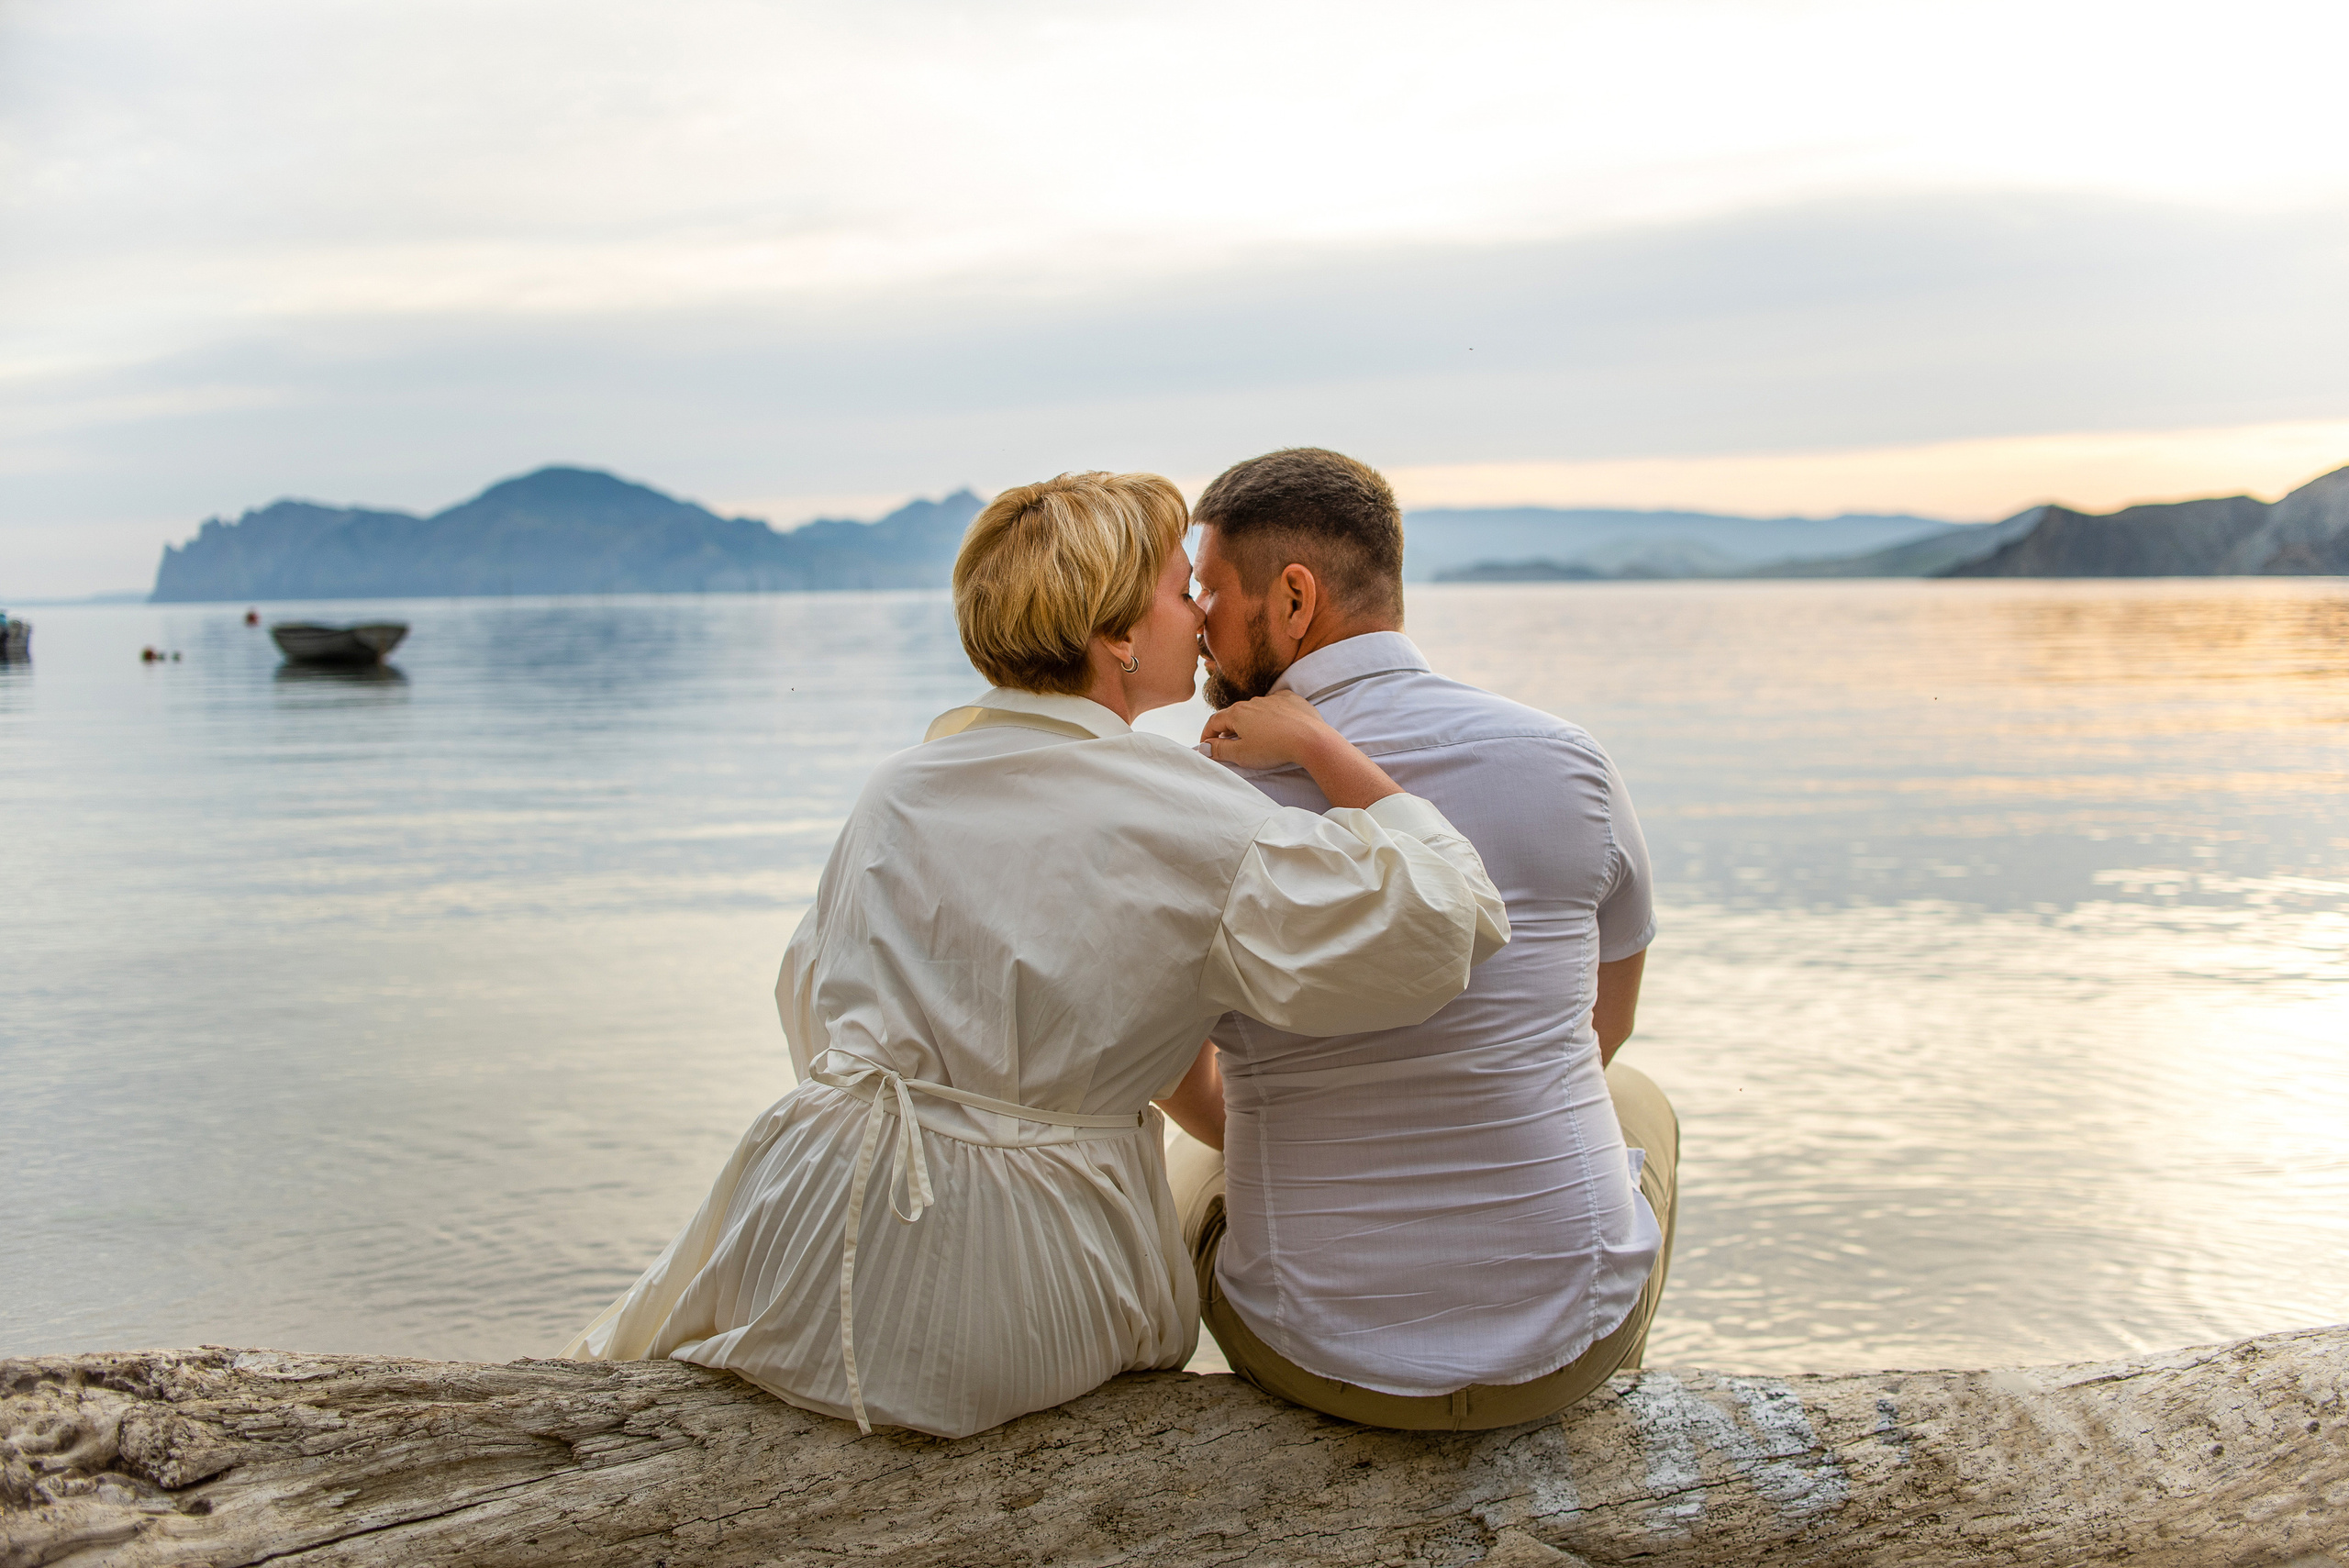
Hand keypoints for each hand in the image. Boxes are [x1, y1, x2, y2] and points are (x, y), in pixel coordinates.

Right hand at [1200, 690, 1339, 770]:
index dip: (1207, 735)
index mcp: (1237, 713)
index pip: (1214, 721)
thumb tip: (1204, 747)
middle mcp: (1253, 701)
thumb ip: (1220, 749)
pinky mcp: (1291, 700)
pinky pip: (1275, 705)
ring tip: (1254, 738)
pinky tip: (1276, 726)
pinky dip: (1271, 715)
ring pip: (1255, 710)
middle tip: (1228, 744)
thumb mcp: (1241, 754)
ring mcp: (1273, 699)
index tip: (1206, 746)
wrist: (1310, 739)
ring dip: (1250, 722)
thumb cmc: (1274, 748)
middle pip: (1234, 714)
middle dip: (1228, 729)